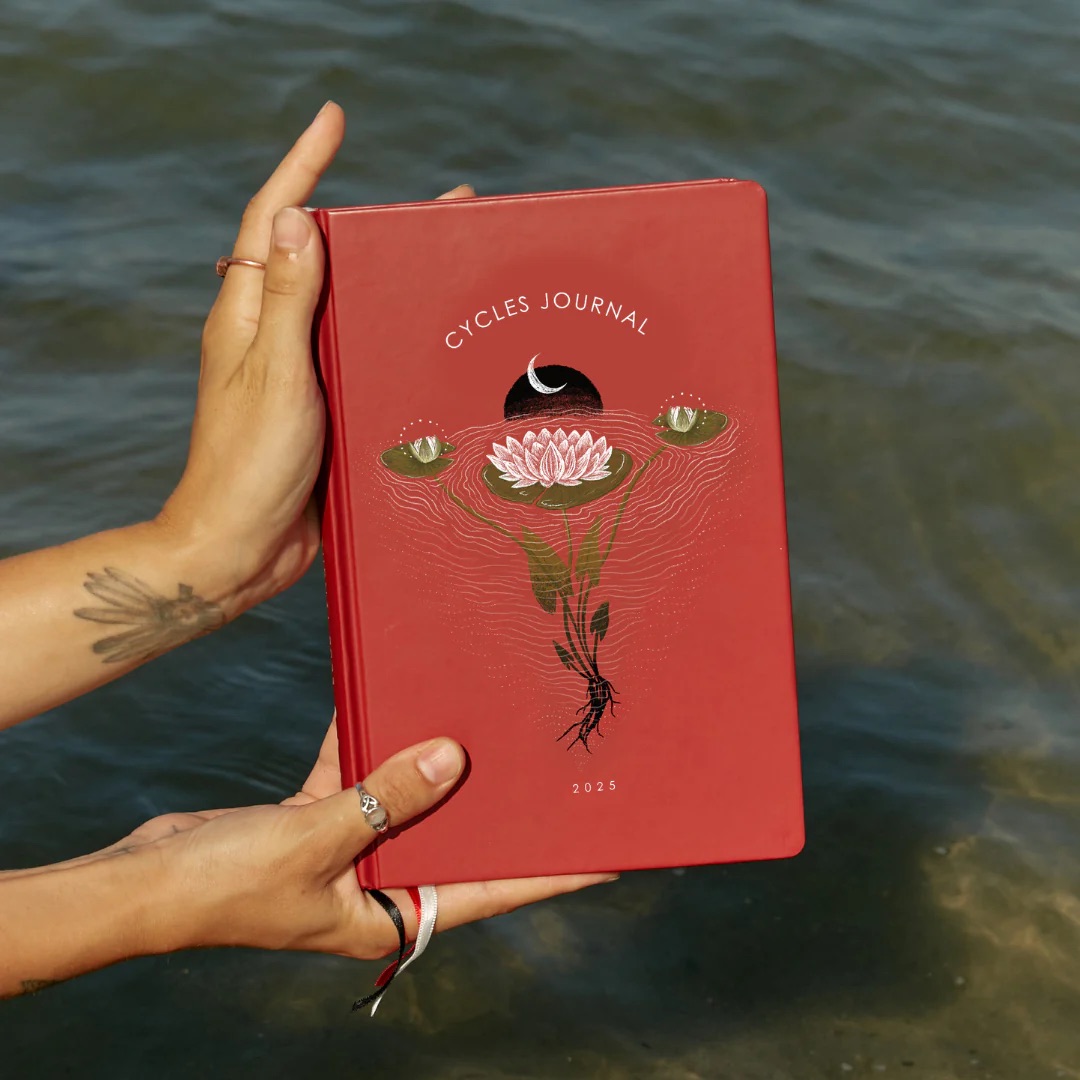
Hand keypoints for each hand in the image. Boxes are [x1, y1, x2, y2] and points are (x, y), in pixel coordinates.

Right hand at [115, 720, 614, 960]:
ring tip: (481, 717)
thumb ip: (388, 796)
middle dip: (495, 805)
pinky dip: (365, 739)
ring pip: (405, 797)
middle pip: (453, 839)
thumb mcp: (317, 837)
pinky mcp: (314, 818)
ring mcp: (344, 850)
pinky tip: (383, 695)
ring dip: (428, 758)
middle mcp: (373, 885)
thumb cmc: (222, 887)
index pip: (489, 890)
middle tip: (552, 768)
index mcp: (386, 916)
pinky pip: (355, 772)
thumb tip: (456, 757)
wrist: (140, 884)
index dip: (550, 873)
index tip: (605, 851)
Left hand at [158, 103, 474, 614]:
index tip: (336, 119)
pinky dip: (393, 333)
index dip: (305, 163)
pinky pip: (361, 354)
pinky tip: (433, 338)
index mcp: (249, 315)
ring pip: (349, 306)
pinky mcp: (324, 407)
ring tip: (452, 262)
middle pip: (324, 256)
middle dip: (374, 220)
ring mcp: (299, 370)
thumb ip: (290, 297)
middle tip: (443, 204)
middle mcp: (272, 334)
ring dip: (392, 278)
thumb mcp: (274, 374)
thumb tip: (301, 216)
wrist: (241, 549)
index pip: (277, 219)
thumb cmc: (249, 466)